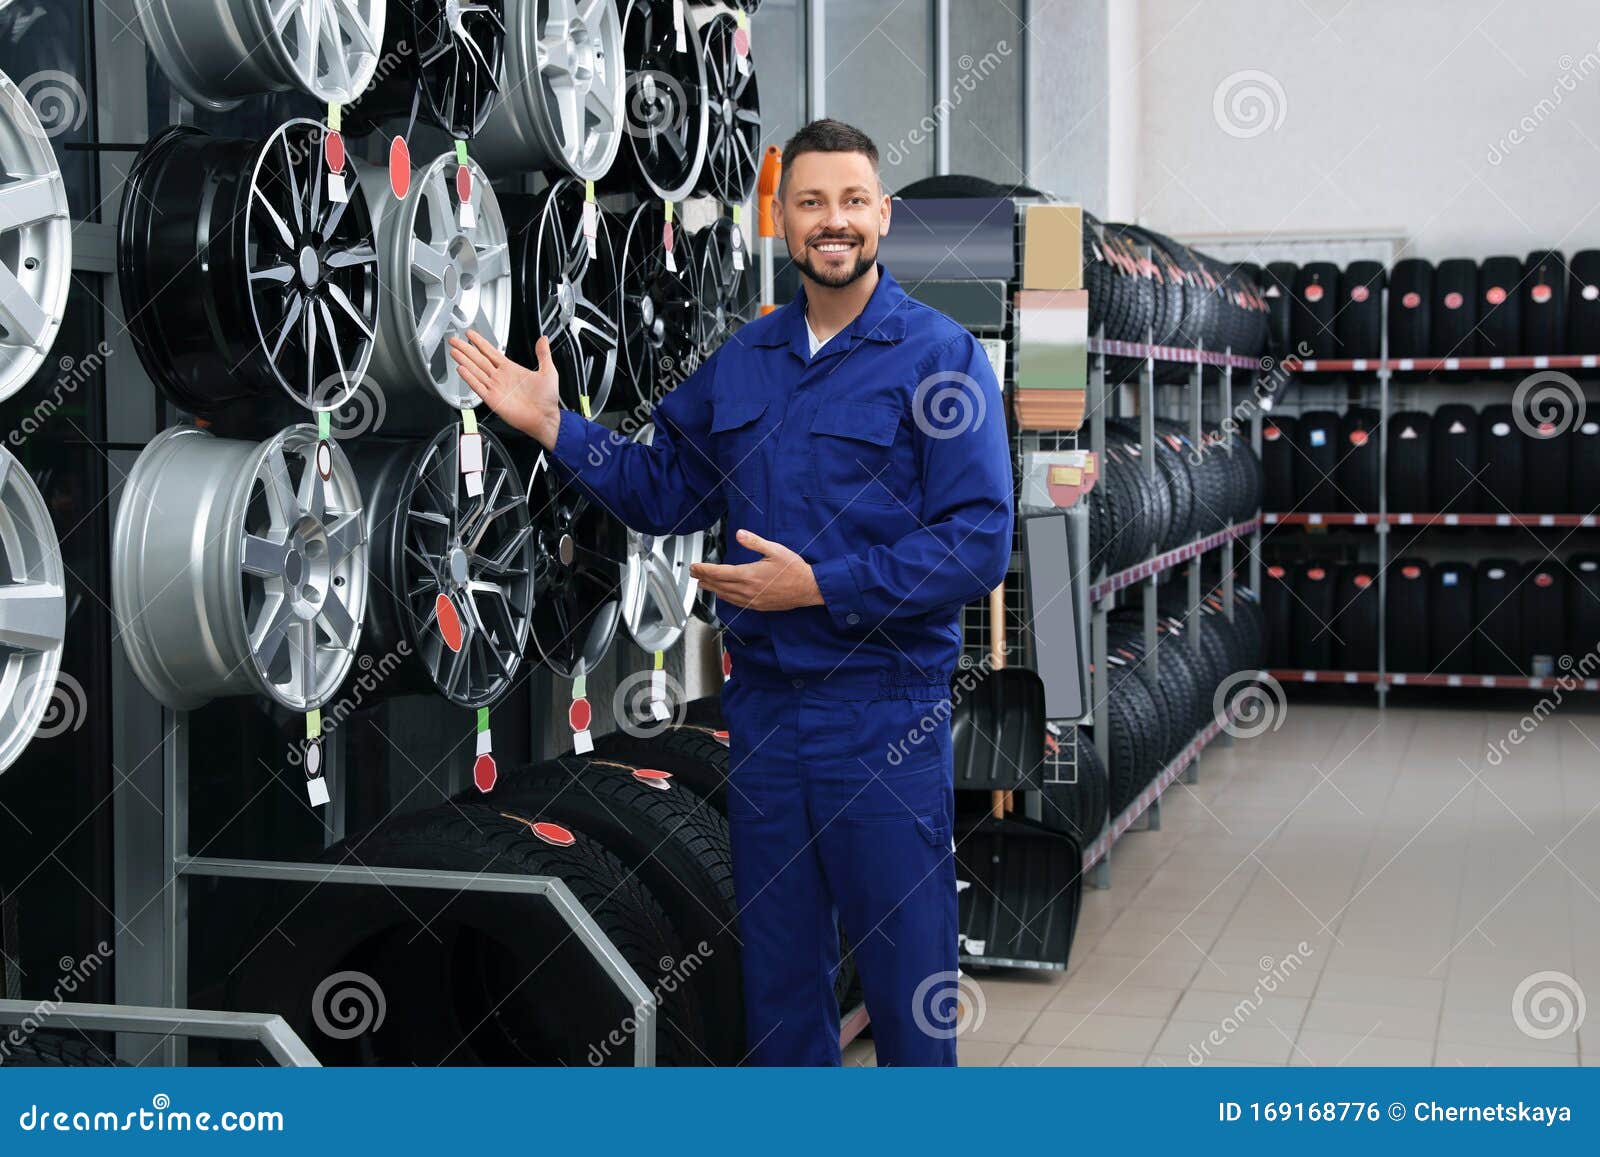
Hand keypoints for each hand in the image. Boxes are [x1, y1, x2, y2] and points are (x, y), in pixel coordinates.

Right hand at [449, 330, 562, 448]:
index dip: (480, 343)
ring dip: (464, 361)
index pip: (491, 352)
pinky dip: (469, 378)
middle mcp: (501, 378)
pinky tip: (461, 369)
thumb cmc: (547, 399)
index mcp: (511, 369)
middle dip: (466, 349)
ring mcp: (496, 388)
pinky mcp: (493, 399)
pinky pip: (478, 387)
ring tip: (454, 352)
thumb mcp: (548, 372)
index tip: (471, 334)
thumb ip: (543, 354)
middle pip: (479, 359)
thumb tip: (543, 339)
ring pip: (476, 371)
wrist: (545, 418)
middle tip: (455, 341)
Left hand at [690, 529, 823, 611]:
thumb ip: (755, 542)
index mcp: (749, 575)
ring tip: (702, 583)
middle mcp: (748, 590)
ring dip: (711, 589)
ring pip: (725, 595)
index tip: (695, 566)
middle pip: (718, 585)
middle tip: (693, 573)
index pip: (719, 573)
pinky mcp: (757, 606)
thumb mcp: (775, 550)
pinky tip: (722, 594)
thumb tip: (739, 534)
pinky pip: (735, 602)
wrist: (808, 589)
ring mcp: (751, 600)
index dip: (704, 569)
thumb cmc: (794, 570)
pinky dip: (724, 597)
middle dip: (703, 578)